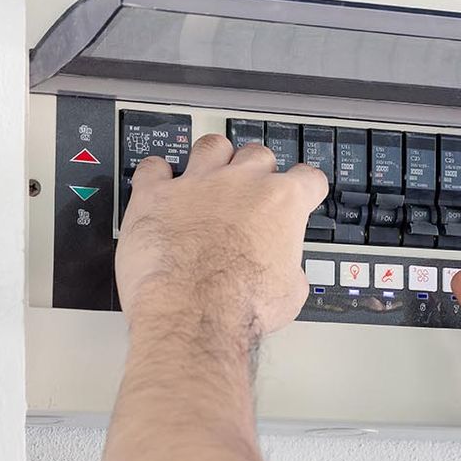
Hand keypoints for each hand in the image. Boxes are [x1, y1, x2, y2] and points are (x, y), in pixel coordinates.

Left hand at [115, 136, 327, 340]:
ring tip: (208, 176)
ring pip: (211, 146)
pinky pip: (153, 168)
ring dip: (213, 158)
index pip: (307, 178)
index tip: (300, 193)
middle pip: (257, 154)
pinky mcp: (156, 195)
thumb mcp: (290, 293)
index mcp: (281, 202)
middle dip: (256, 171)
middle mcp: (240, 183)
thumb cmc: (240, 305)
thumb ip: (289, 267)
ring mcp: (196, 184)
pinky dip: (156, 174)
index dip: (305, 188)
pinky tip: (159, 184)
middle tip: (249, 192)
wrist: (193, 314)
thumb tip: (284, 272)